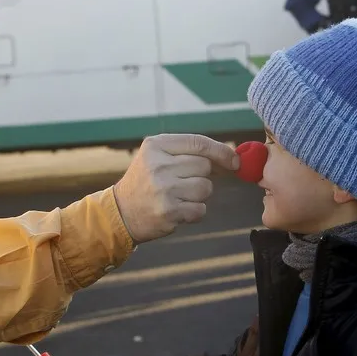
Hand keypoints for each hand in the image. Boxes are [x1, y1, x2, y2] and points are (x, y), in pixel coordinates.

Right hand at [113, 134, 238, 242]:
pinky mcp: (169, 212)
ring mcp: (164, 190)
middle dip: (201, 175)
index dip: (221, 151)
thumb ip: (189, 152)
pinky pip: (200, 209)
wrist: (121, 212)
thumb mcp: (158, 156)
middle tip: (183, 182)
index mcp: (155, 146)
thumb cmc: (146, 181)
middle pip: (204, 166)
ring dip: (198, 194)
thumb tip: (231, 158)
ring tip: (178, 196)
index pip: (199, 143)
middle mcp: (159, 166)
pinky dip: (194, 212)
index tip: (234, 160)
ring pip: (206, 188)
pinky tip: (177, 210)